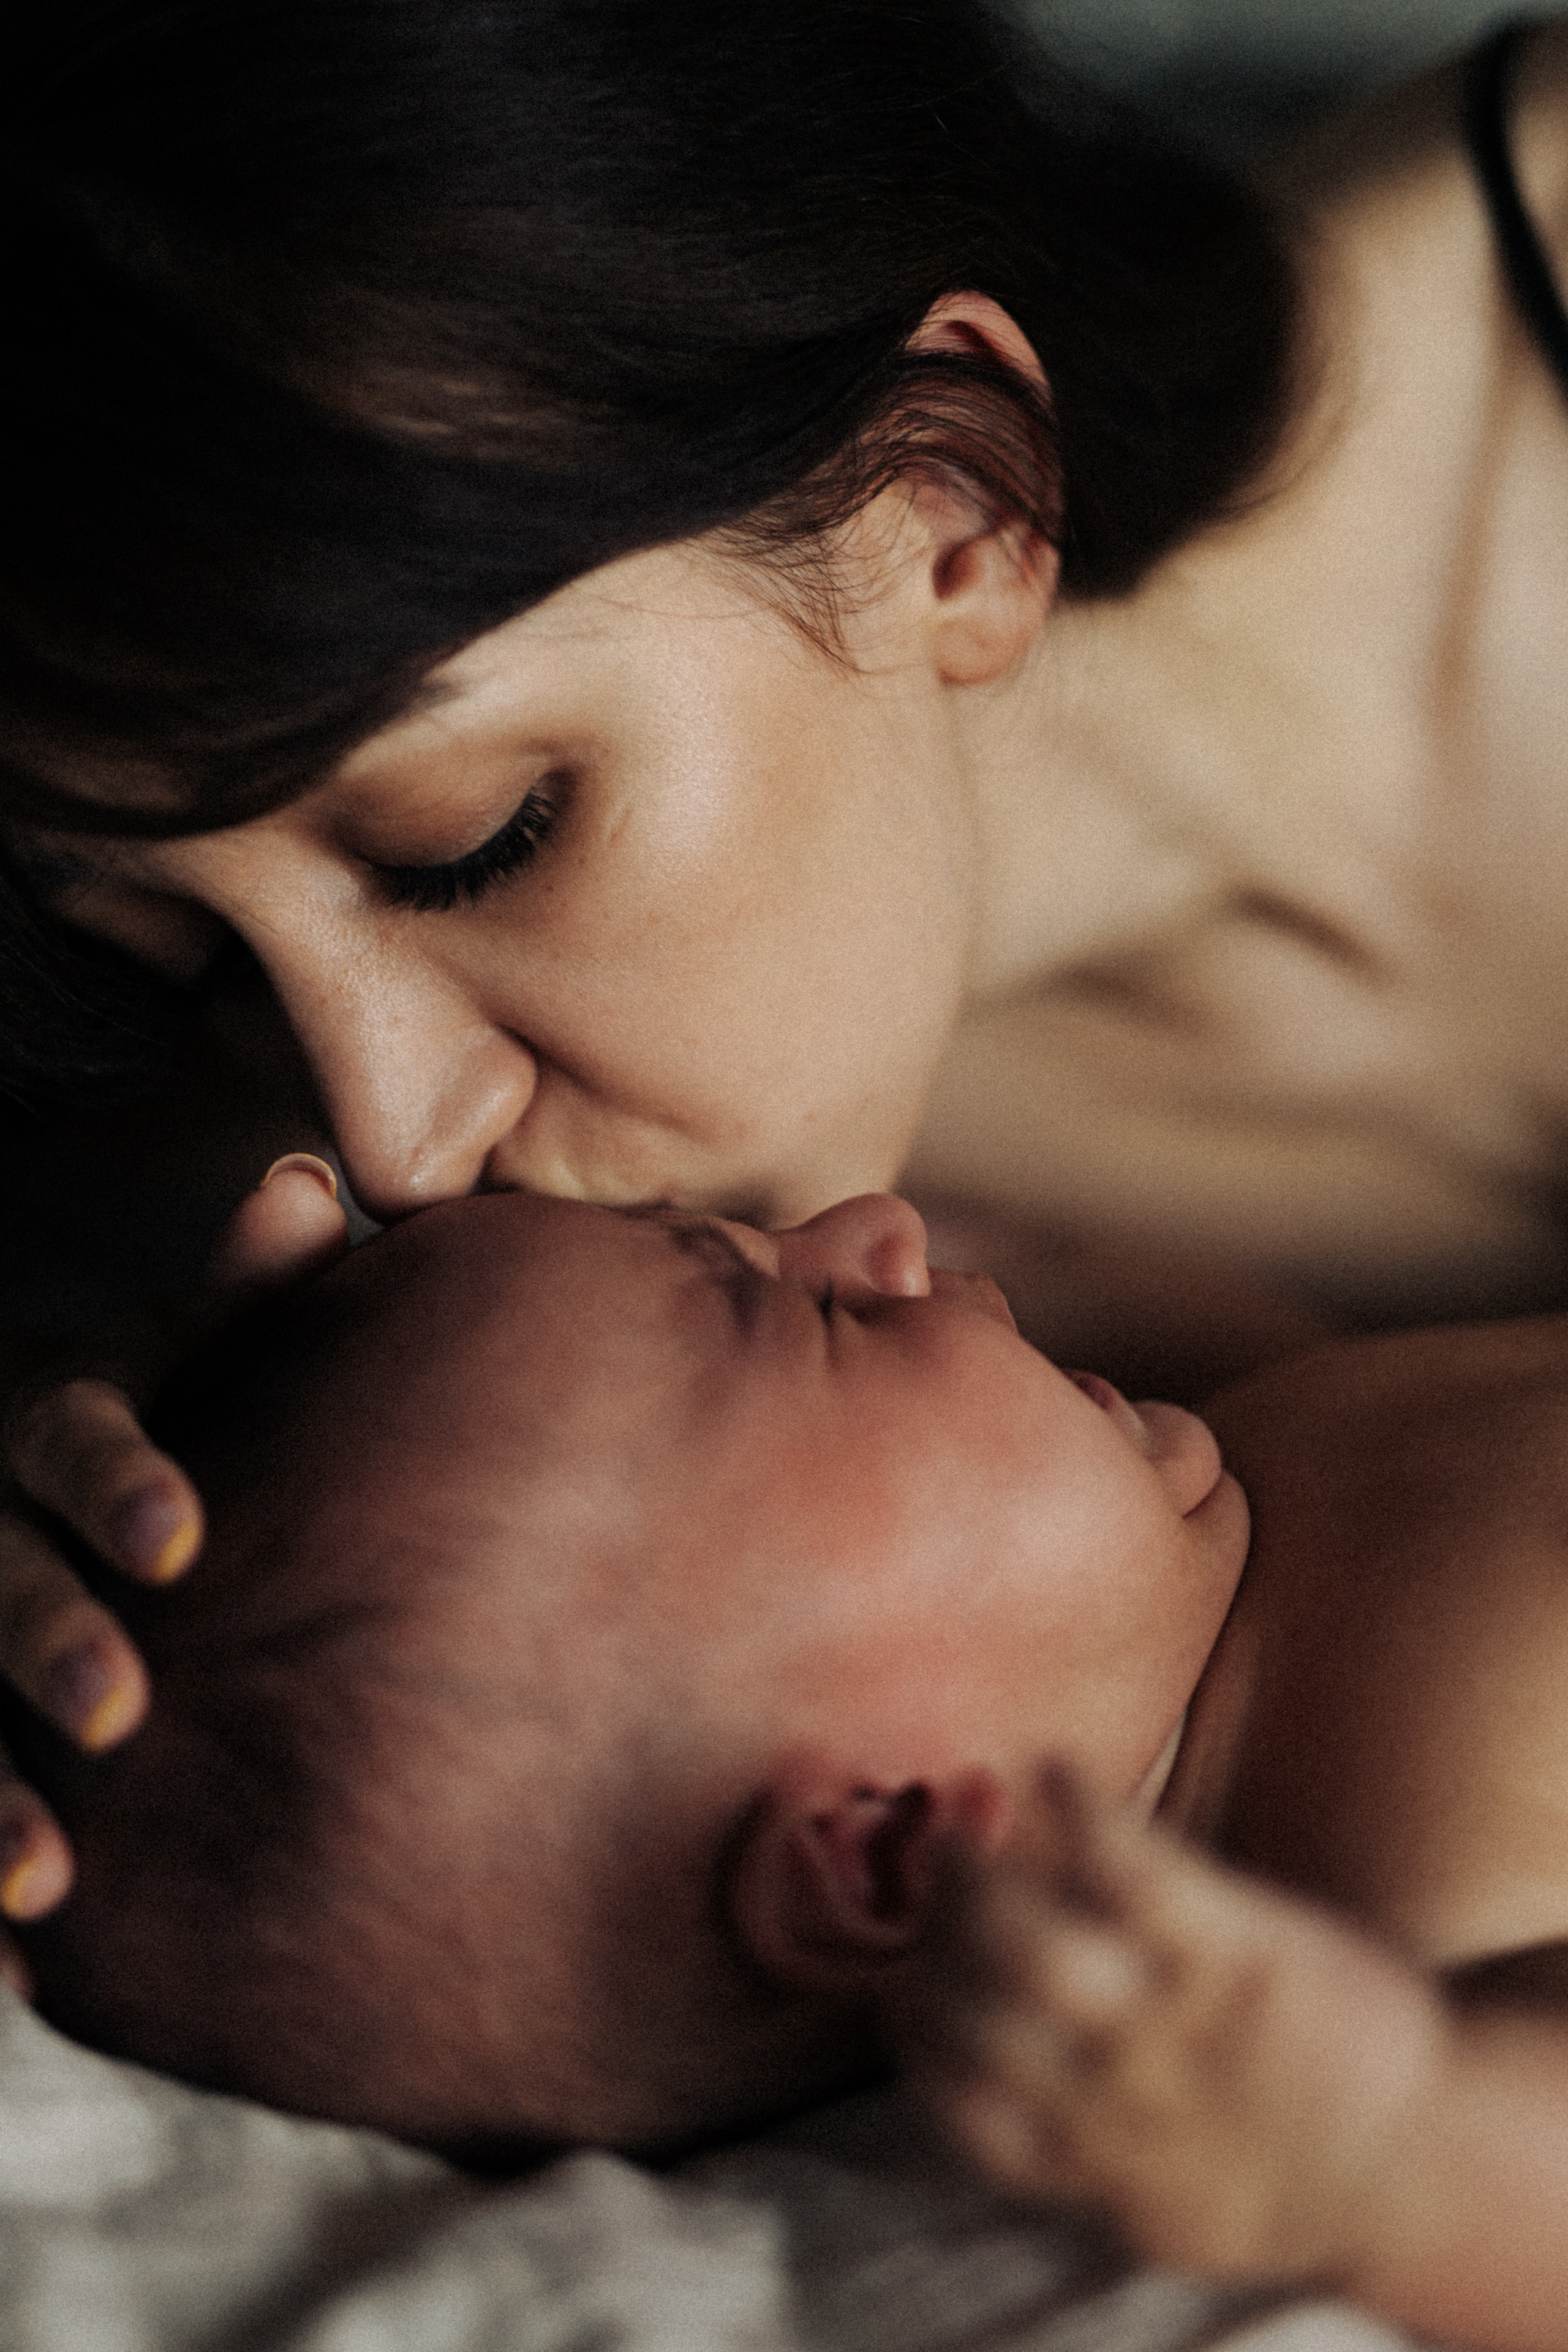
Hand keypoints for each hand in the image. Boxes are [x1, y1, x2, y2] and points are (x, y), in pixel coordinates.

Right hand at [0, 1155, 349, 1972]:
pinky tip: (14, 1978)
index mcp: (42, 1420)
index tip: (181, 1541)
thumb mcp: (170, 1345)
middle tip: (122, 1712)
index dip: (117, 1481)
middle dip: (42, 1640)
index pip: (72, 1436)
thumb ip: (242, 1289)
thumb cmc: (121, 1413)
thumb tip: (311, 1185)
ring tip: (40, 1884)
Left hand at [894, 1765, 1444, 2287]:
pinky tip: (913, 2011)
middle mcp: (1170, 2041)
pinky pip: (987, 2133)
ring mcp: (1128, 2118)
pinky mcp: (1101, 2183)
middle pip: (1031, 1952)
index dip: (1076, 1806)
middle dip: (969, 1880)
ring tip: (924, 1917)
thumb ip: (1176, 1882)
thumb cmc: (1333, 2015)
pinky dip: (933, 2066)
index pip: (1133, 1868)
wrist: (1404, 2167)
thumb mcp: (1279, 1927)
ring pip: (991, 2039)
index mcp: (1236, 1959)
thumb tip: (1054, 1800)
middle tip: (951, 1837)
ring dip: (936, 1964)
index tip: (1046, 1759)